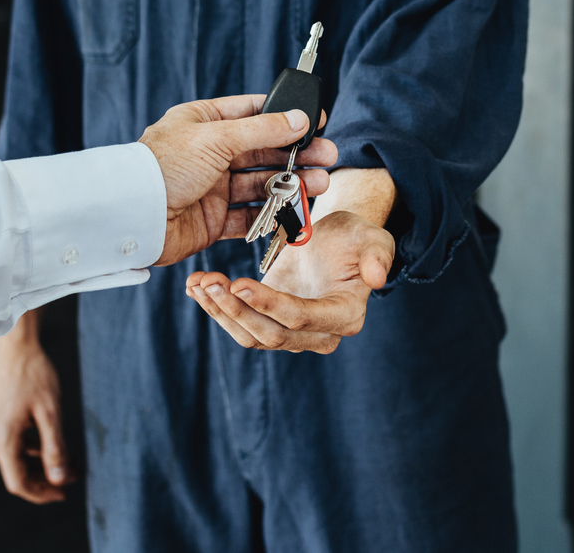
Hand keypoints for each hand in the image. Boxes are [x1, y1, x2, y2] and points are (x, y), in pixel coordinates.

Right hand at [0, 317, 70, 503]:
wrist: (16, 344)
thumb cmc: (34, 374)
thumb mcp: (51, 413)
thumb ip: (54, 448)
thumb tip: (59, 479)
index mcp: (3, 439)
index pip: (18, 482)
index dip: (41, 493)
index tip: (64, 494)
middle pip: (17, 472)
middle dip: (46, 478)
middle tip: (73, 476)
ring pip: (18, 458)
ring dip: (43, 462)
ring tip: (70, 460)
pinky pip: (16, 442)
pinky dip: (35, 448)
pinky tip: (54, 442)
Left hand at [137, 95, 335, 265]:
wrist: (133, 216)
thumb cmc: (163, 167)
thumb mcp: (216, 138)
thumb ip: (262, 130)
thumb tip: (299, 119)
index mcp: (204, 123)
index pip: (252, 113)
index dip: (285, 116)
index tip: (316, 120)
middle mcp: (209, 154)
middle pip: (263, 151)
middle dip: (297, 154)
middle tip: (328, 156)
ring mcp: (212, 188)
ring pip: (261, 184)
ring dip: (291, 183)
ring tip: (320, 184)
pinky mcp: (213, 220)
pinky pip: (250, 216)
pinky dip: (273, 214)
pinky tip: (296, 210)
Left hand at [184, 209, 394, 353]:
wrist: (335, 239)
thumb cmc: (355, 237)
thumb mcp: (372, 237)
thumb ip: (378, 255)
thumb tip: (377, 278)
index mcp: (345, 315)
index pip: (301, 318)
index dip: (269, 305)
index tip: (240, 283)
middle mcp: (318, 334)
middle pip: (271, 334)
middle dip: (235, 311)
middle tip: (208, 282)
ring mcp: (291, 333)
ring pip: (249, 335)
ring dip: (219, 312)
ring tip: (197, 283)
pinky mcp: (268, 322)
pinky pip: (239, 323)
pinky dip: (215, 307)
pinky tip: (195, 286)